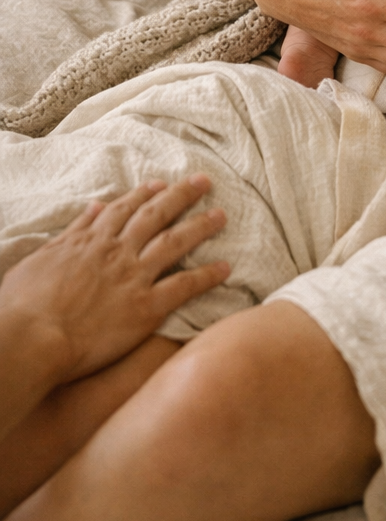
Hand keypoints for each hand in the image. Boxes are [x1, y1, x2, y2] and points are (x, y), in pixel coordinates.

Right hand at [0, 176, 228, 388]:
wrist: (31, 338)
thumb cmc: (24, 304)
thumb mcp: (40, 258)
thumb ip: (72, 232)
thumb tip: (94, 207)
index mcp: (90, 240)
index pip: (124, 209)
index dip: (145, 194)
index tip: (161, 184)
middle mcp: (117, 252)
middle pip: (156, 216)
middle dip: (182, 196)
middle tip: (204, 182)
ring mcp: (133, 277)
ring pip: (175, 243)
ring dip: (201, 226)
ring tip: (223, 215)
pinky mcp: (145, 308)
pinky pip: (183, 287)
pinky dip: (206, 276)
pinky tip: (226, 268)